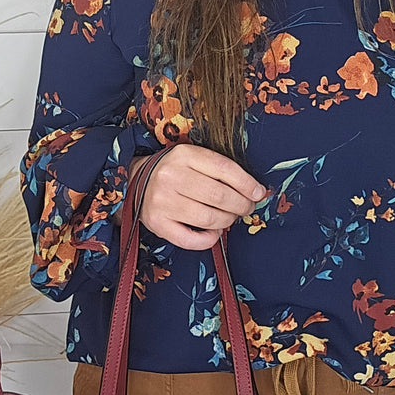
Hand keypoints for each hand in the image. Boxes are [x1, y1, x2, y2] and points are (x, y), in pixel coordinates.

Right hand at [128, 144, 268, 249]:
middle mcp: (171, 177)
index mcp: (184, 155)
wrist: (135, 181)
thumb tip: (255, 191)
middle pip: (219, 196)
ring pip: (208, 218)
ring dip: (227, 221)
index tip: (259, 193)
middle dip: (241, 205)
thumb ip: (220, 171)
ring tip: (230, 218)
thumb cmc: (174, 171)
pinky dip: (209, 239)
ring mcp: (162, 201)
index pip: (224, 169)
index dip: (247, 184)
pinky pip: (191, 239)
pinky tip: (214, 232)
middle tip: (246, 208)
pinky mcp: (157, 223)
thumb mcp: (193, 160)